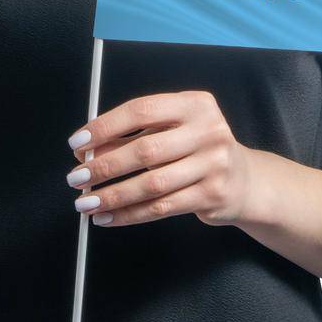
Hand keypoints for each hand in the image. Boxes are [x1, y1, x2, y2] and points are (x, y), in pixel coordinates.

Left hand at [64, 90, 270, 228]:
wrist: (246, 181)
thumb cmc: (197, 150)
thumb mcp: (171, 132)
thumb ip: (132, 136)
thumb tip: (86, 150)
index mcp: (194, 104)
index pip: (141, 110)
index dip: (105, 126)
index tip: (78, 142)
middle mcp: (208, 131)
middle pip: (145, 150)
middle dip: (103, 166)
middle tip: (76, 177)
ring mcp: (214, 164)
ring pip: (151, 184)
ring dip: (112, 196)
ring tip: (85, 202)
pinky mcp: (213, 195)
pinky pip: (161, 207)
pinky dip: (129, 215)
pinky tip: (108, 217)